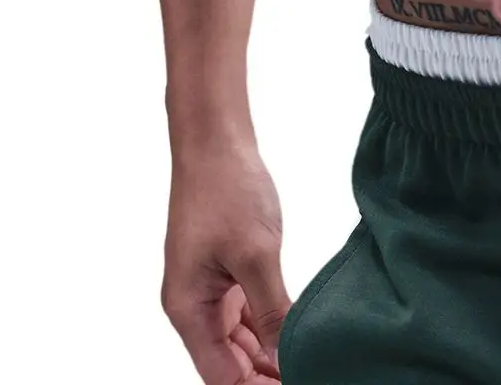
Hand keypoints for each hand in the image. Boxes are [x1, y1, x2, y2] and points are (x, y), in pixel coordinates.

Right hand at [160, 138, 289, 380]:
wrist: (216, 140)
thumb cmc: (226, 189)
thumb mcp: (255, 254)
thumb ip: (270, 312)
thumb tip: (285, 358)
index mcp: (189, 310)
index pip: (221, 377)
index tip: (299, 382)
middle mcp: (194, 306)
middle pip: (229, 364)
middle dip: (266, 376)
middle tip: (312, 372)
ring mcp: (210, 289)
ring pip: (239, 342)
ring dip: (270, 355)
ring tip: (310, 363)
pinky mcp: (226, 271)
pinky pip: (246, 315)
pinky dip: (269, 327)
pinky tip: (297, 335)